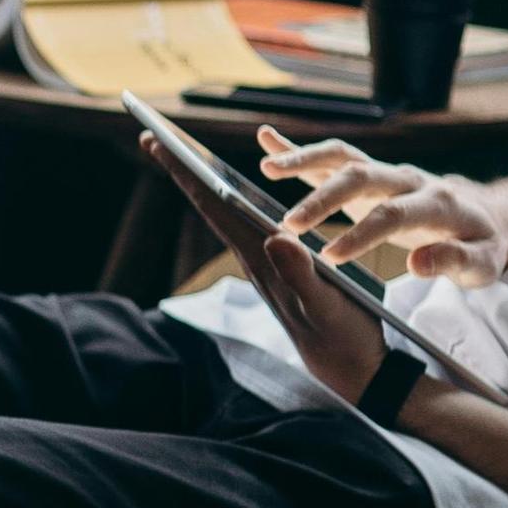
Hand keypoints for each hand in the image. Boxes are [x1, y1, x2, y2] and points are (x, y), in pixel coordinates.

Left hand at [142, 133, 391, 406]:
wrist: (354, 370)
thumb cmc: (344, 337)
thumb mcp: (326, 305)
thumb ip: (300, 274)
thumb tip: (273, 238)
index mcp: (262, 260)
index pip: (216, 208)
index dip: (188, 174)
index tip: (158, 143)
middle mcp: (256, 259)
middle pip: (211, 207)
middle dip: (183, 171)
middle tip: (152, 137)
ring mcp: (265, 265)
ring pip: (225, 216)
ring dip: (203, 185)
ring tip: (183, 158)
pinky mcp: (279, 271)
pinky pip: (245, 227)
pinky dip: (230, 203)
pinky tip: (229, 196)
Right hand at [255, 128, 507, 285]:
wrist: (489, 213)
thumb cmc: (484, 243)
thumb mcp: (484, 263)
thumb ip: (454, 261)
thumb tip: (416, 262)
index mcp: (438, 202)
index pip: (394, 214)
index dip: (362, 234)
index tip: (331, 258)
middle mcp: (408, 179)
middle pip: (362, 176)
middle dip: (323, 198)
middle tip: (290, 225)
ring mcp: (387, 172)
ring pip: (343, 158)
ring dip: (305, 160)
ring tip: (267, 168)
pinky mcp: (371, 174)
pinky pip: (334, 156)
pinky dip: (301, 147)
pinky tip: (267, 139)